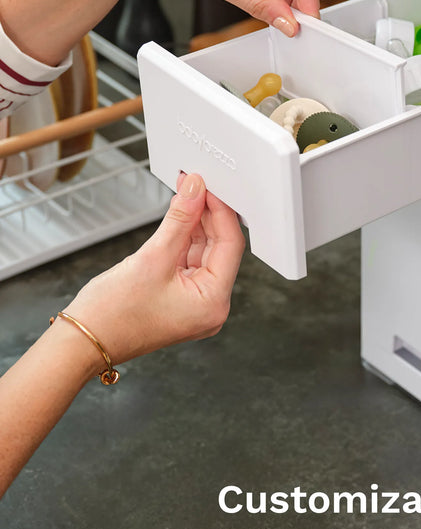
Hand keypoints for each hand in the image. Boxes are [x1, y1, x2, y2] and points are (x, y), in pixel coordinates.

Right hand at [61, 174, 244, 365]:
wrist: (81, 343)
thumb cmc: (112, 315)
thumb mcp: (151, 258)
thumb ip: (179, 221)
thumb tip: (196, 191)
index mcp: (214, 303)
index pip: (230, 247)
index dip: (221, 212)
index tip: (209, 187)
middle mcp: (211, 306)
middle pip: (219, 249)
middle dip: (207, 215)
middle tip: (196, 185)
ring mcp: (195, 304)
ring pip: (203, 253)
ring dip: (195, 225)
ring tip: (186, 195)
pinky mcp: (180, 299)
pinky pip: (189, 263)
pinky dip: (183, 240)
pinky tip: (179, 218)